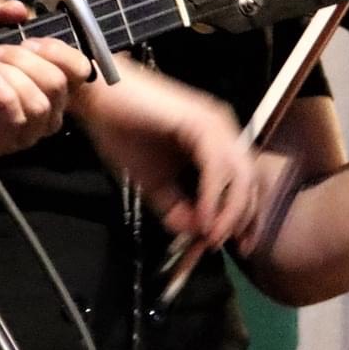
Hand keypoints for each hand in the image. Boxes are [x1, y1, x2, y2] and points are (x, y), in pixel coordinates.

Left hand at [0, 1, 93, 174]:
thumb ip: (2, 25)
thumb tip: (17, 9)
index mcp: (52, 88)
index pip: (80, 68)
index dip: (58, 50)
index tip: (29, 40)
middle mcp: (50, 112)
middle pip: (57, 82)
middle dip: (25, 59)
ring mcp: (31, 130)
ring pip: (40, 102)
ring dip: (12, 75)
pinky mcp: (8, 141)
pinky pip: (17, 116)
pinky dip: (3, 93)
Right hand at [71, 64, 260, 256]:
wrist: (98, 101)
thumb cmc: (123, 133)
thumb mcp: (155, 184)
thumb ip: (177, 208)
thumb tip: (197, 235)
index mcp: (217, 143)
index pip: (246, 183)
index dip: (245, 217)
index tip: (237, 248)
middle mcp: (225, 131)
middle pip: (250, 181)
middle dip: (242, 219)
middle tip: (223, 246)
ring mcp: (216, 124)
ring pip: (240, 175)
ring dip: (229, 211)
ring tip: (211, 237)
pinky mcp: (202, 122)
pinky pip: (217, 166)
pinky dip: (213, 196)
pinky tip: (202, 217)